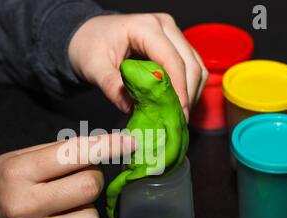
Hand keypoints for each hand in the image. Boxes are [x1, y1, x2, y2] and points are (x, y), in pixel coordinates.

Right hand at [0, 134, 136, 217]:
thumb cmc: (0, 182)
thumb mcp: (20, 157)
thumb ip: (61, 153)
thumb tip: (106, 150)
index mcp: (19, 173)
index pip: (74, 155)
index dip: (108, 146)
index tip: (129, 143)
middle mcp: (24, 207)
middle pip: (89, 189)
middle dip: (93, 179)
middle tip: (79, 180)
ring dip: (90, 212)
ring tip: (72, 209)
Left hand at [68, 13, 207, 117]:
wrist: (90, 37)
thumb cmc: (90, 46)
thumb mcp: (93, 66)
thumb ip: (110, 85)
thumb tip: (130, 107)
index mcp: (145, 27)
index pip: (171, 59)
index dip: (178, 88)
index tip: (178, 113)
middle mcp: (165, 28)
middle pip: (190, 64)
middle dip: (187, 95)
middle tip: (178, 121)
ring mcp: (174, 37)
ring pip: (197, 68)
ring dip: (190, 94)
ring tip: (177, 117)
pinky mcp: (177, 49)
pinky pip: (192, 71)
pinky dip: (188, 91)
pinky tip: (176, 107)